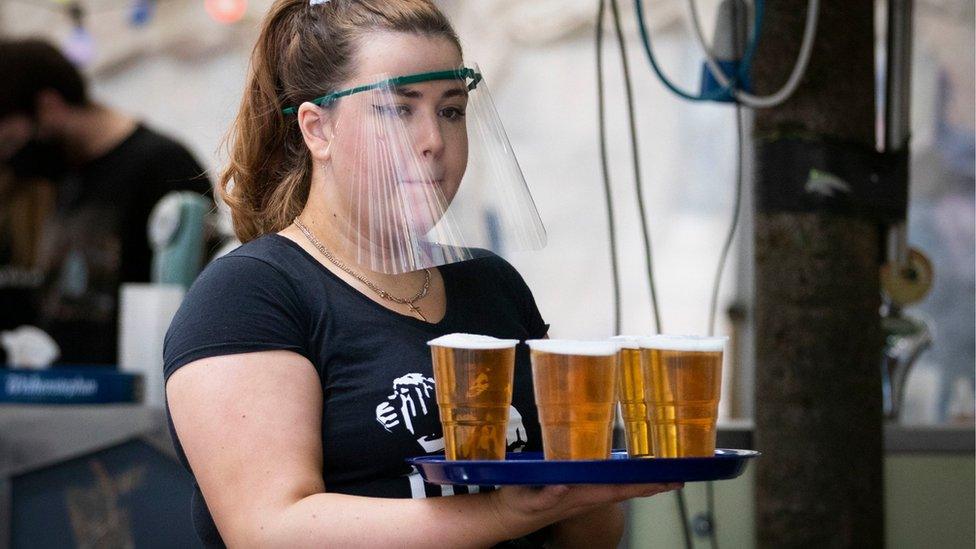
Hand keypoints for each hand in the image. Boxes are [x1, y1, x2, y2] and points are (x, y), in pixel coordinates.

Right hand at [486, 482, 681, 539]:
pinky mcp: (577, 491)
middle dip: (653, 483)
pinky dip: (623, 479)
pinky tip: (631, 473)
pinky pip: (606, 484)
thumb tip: (562, 485)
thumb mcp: (524, 498)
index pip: (619, 489)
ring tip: (662, 473)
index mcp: (579, 496)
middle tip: (679, 476)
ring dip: (641, 481)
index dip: (644, 485)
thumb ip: (543, 495)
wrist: (506, 517)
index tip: (668, 481)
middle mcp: (586, 496)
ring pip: (619, 487)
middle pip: (627, 489)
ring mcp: (583, 495)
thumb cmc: (516, 506)